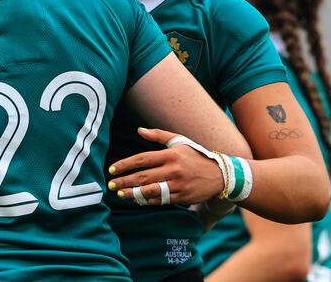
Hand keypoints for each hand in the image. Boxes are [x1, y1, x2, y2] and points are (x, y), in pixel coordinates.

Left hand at [107, 127, 223, 205]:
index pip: (142, 159)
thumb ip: (158, 135)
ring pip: (150, 191)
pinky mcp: (182, 197)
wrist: (220, 175)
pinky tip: (137, 199)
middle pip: (143, 177)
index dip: (125, 165)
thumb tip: (139, 130)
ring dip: (133, 193)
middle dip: (124, 181)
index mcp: (170, 155)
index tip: (112, 169)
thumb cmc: (196, 155)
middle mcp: (173, 170)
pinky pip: (160, 200)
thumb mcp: (179, 141)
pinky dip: (147, 200)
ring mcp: (177, 185)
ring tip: (120, 194)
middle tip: (110, 184)